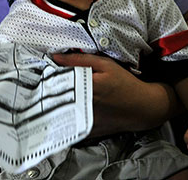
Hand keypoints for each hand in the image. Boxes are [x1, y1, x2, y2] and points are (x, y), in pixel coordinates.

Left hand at [53, 53, 174, 136]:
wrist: (143, 108)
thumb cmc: (125, 83)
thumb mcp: (105, 65)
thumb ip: (80, 60)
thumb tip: (56, 57)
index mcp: (88, 86)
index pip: (58, 81)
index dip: (48, 77)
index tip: (44, 73)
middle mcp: (86, 104)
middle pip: (56, 97)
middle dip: (48, 90)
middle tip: (45, 85)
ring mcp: (87, 120)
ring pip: (60, 112)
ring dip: (54, 104)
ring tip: (52, 97)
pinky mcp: (88, 130)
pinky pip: (69, 125)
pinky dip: (64, 117)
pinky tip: (63, 110)